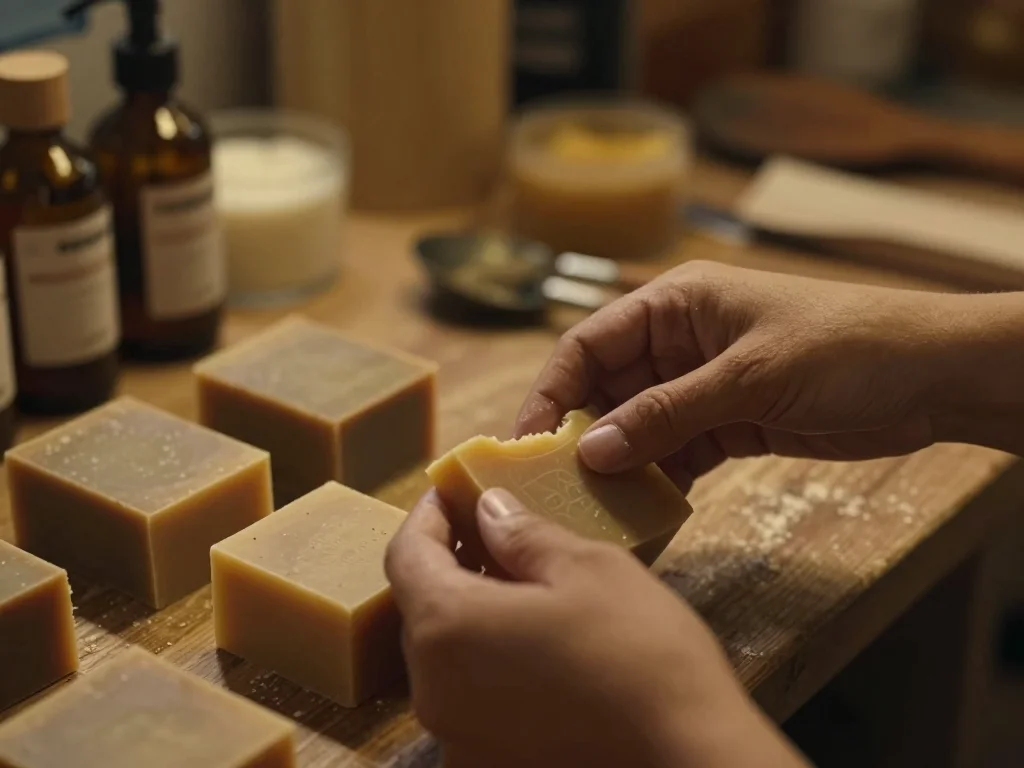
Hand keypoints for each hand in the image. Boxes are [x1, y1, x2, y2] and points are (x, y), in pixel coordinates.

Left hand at [385, 488, 807, 767]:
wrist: (691, 759)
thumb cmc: (642, 654)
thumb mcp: (588, 567)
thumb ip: (523, 534)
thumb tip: (489, 511)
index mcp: (447, 628)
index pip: (405, 556)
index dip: (426, 518)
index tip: (450, 496)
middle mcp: (433, 690)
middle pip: (421, 609)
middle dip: (452, 566)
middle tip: (494, 535)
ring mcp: (456, 737)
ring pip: (446, 657)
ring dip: (471, 615)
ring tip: (522, 588)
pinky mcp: (486, 764)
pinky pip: (470, 700)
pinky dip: (488, 665)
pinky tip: (537, 647)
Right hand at [517, 261, 1006, 489]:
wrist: (931, 377)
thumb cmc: (843, 347)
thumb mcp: (748, 377)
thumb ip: (667, 414)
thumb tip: (590, 452)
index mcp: (675, 304)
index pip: (590, 343)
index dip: (552, 390)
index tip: (527, 441)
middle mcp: (679, 342)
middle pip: (608, 389)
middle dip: (582, 435)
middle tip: (554, 488)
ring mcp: (703, 385)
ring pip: (639, 426)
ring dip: (620, 464)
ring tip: (592, 508)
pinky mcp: (729, 424)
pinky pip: (677, 452)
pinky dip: (660, 479)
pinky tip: (643, 510)